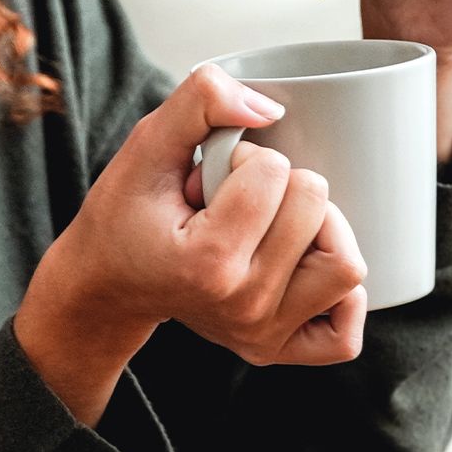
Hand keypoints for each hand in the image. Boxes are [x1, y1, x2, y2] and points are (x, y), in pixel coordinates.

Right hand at [15, 65, 366, 424]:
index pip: (273, 173)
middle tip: (233, 201)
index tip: (207, 178)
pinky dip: (339, 292)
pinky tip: (302, 263)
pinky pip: (344, 331)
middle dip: (278, 184)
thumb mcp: (147, 143)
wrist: (106, 284)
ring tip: (270, 226)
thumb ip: (201, 102)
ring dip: (317, 227)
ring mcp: (263, 334)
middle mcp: (243, 307)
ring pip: (345, 266)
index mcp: (208, 261)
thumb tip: (269, 107)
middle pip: (314, 208)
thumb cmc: (124, 214)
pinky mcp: (277, 349)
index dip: (243, 157)